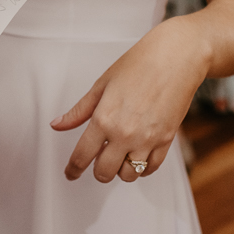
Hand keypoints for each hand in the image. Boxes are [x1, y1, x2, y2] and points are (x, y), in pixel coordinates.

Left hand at [50, 17, 209, 182]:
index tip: (71, 173)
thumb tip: (58, 124)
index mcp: (104, 119)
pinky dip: (141, 168)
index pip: (82, 156)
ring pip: (128, 174)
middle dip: (97, 170)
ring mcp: (147, 140)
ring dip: (120, 170)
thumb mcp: (102, 85)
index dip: (73, 169)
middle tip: (96, 162)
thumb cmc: (139, 64)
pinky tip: (137, 157)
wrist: (175, 58)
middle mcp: (124, 134)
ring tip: (118, 156)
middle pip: (105, 172)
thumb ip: (79, 110)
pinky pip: (151, 168)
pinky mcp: (166, 140)